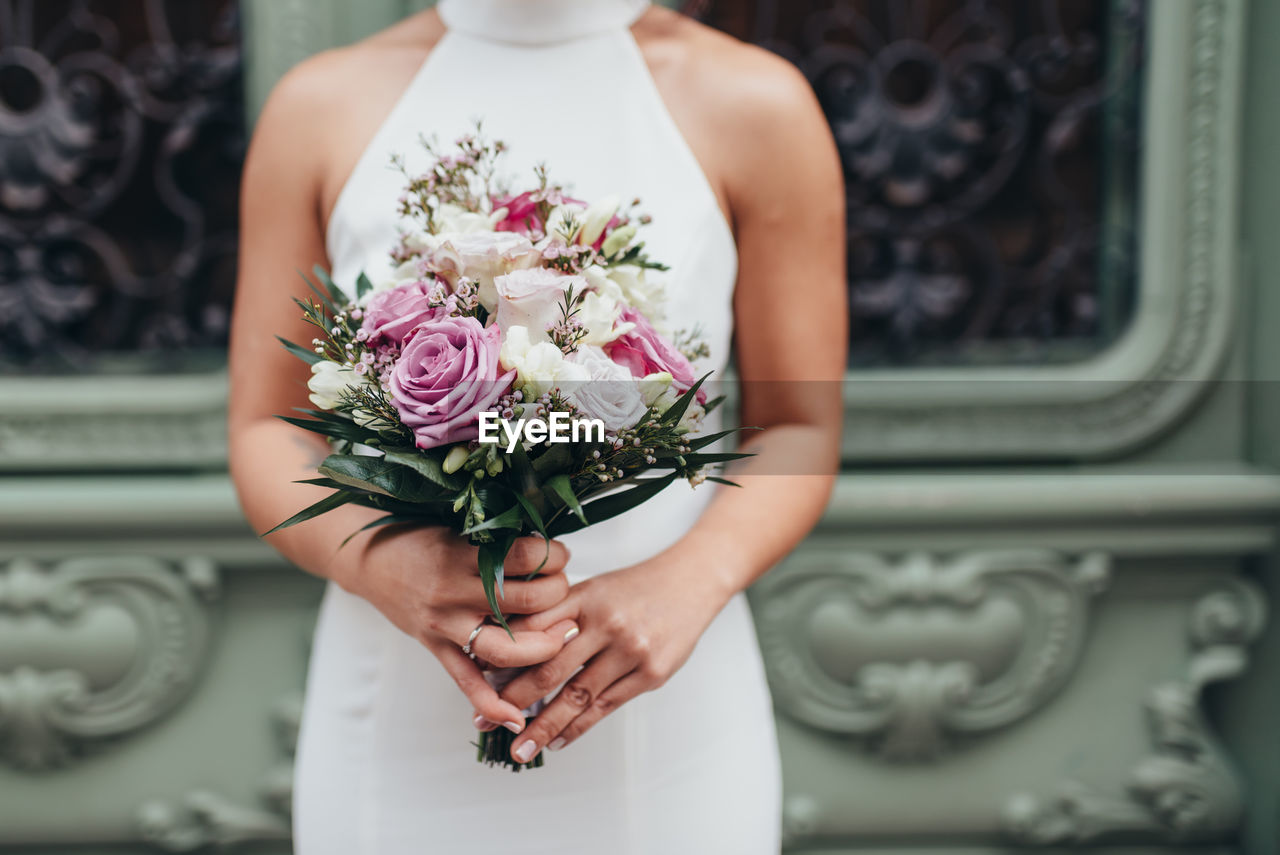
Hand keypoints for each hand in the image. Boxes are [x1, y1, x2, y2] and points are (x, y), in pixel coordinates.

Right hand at [337, 528, 579, 733]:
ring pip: (505, 647)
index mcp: (462, 554)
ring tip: (563, 636)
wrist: (370, 561)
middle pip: (525, 601)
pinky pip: (466, 682)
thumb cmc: (421, 539)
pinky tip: (516, 717)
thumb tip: (548, 547)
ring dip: (543, 645)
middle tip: (563, 590)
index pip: (524, 557)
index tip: (560, 554)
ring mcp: (445, 624)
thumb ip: (496, 540)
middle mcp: (454, 591)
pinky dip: (491, 704)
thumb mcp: (458, 528)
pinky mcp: (436, 647)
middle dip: (557, 594)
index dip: (553, 556)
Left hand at [481, 554, 731, 762]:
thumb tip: (514, 650)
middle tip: (486, 722)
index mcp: (584, 597)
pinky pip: (606, 707)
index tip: (477, 680)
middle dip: (513, 700)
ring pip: (576, 696)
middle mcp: (605, 623)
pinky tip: (559, 740)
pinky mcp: (650, 673)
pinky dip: (579, 727)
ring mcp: (630, 650)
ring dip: (544, 727)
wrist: (692, 581)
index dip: (503, 658)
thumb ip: (559, 616)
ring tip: (520, 748)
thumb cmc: (636, 587)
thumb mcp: (593, 588)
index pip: (533, 632)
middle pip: (549, 669)